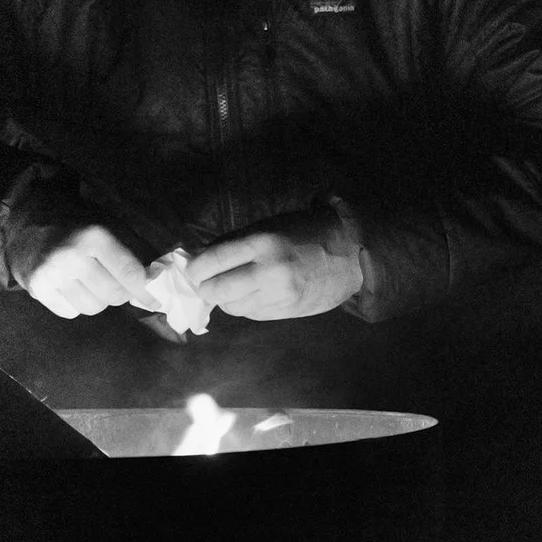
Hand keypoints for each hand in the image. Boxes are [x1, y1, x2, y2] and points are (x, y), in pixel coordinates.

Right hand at [24, 224, 161, 319]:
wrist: (28, 221)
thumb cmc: (74, 224)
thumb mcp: (106, 224)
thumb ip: (132, 250)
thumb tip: (155, 281)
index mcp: (95, 237)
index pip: (130, 274)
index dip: (144, 290)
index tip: (153, 299)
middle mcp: (73, 256)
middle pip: (113, 295)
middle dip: (119, 293)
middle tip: (114, 284)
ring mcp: (53, 274)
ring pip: (92, 308)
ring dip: (96, 300)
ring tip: (89, 283)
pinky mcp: (38, 288)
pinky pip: (70, 312)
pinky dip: (75, 304)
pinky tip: (70, 287)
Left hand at [185, 210, 362, 320]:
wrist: (349, 253)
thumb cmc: (303, 233)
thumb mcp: (268, 227)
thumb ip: (234, 243)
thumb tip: (200, 258)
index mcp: (263, 243)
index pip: (213, 260)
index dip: (196, 268)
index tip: (192, 269)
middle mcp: (269, 272)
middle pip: (217, 290)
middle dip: (205, 288)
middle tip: (203, 282)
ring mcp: (278, 296)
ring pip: (232, 307)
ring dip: (224, 299)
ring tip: (227, 287)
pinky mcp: (285, 312)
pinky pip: (250, 314)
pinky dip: (242, 305)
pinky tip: (249, 294)